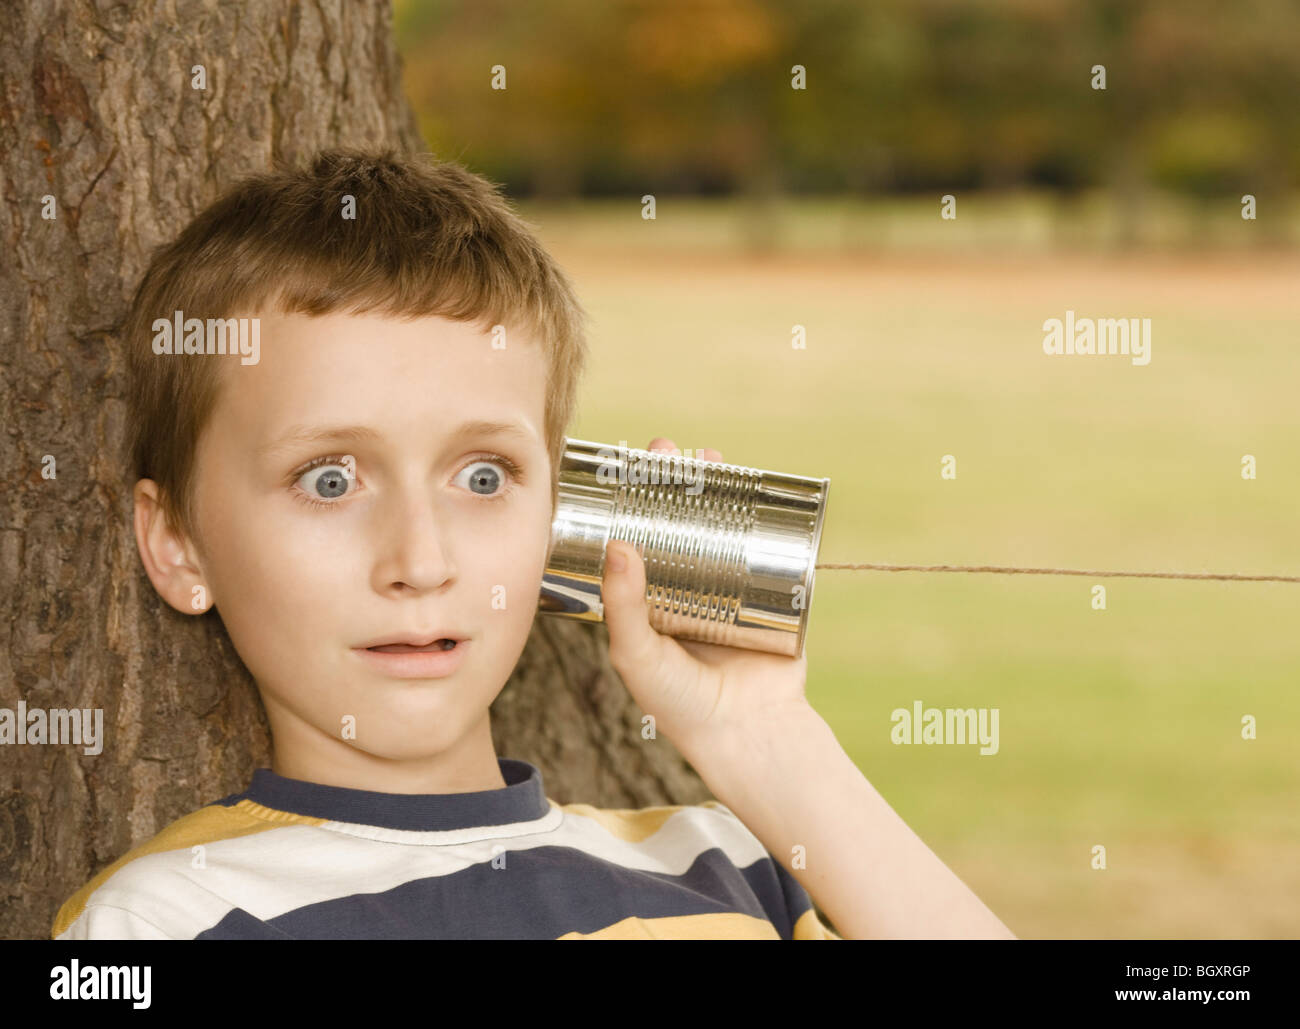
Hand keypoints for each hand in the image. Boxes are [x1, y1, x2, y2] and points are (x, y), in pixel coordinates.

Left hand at [600, 437, 812, 756]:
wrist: (750, 733)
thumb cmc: (680, 704)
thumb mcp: (638, 655)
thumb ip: (624, 605)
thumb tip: (617, 545)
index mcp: (652, 598)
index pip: (639, 535)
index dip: (633, 500)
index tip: (627, 467)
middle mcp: (691, 585)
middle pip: (681, 519)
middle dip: (676, 480)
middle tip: (668, 450)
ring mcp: (734, 586)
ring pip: (725, 524)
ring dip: (720, 485)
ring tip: (711, 456)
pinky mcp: (774, 592)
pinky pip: (770, 545)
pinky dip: (767, 513)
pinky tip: (761, 486)